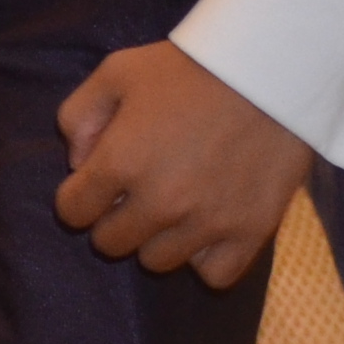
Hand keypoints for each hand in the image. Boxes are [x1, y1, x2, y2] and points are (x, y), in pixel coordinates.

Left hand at [53, 42, 310, 287]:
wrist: (271, 71)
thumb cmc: (188, 69)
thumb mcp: (115, 72)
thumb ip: (78, 117)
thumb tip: (78, 165)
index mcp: (119, 163)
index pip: (72, 211)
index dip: (81, 195)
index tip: (101, 181)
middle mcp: (159, 203)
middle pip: (111, 243)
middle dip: (115, 218)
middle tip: (139, 191)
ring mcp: (207, 222)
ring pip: (158, 261)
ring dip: (158, 238)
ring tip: (176, 205)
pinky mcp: (251, 232)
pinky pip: (214, 274)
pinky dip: (206, 257)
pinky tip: (208, 227)